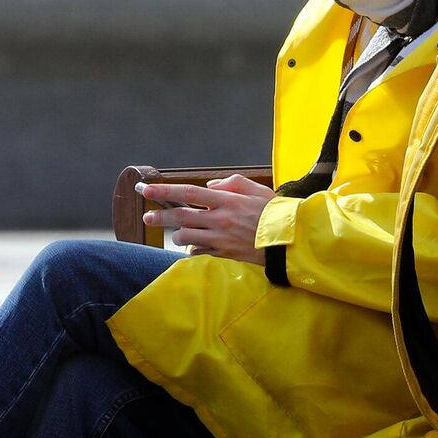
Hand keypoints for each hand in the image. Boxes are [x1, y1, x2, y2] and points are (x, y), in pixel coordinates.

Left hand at [138, 175, 273, 264]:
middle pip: (181, 217)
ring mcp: (220, 239)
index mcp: (226, 200)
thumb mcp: (255, 189)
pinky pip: (199, 252)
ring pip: (187, 237)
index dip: (165, 191)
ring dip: (178, 235)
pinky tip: (195, 246)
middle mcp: (219, 219)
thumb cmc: (274, 212)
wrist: (290, 241)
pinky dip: (193, 249)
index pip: (188, 193)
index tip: (147, 190)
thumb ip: (231, 183)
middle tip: (147, 217)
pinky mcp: (224, 254)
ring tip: (178, 233)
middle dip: (160, 217)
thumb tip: (210, 187)